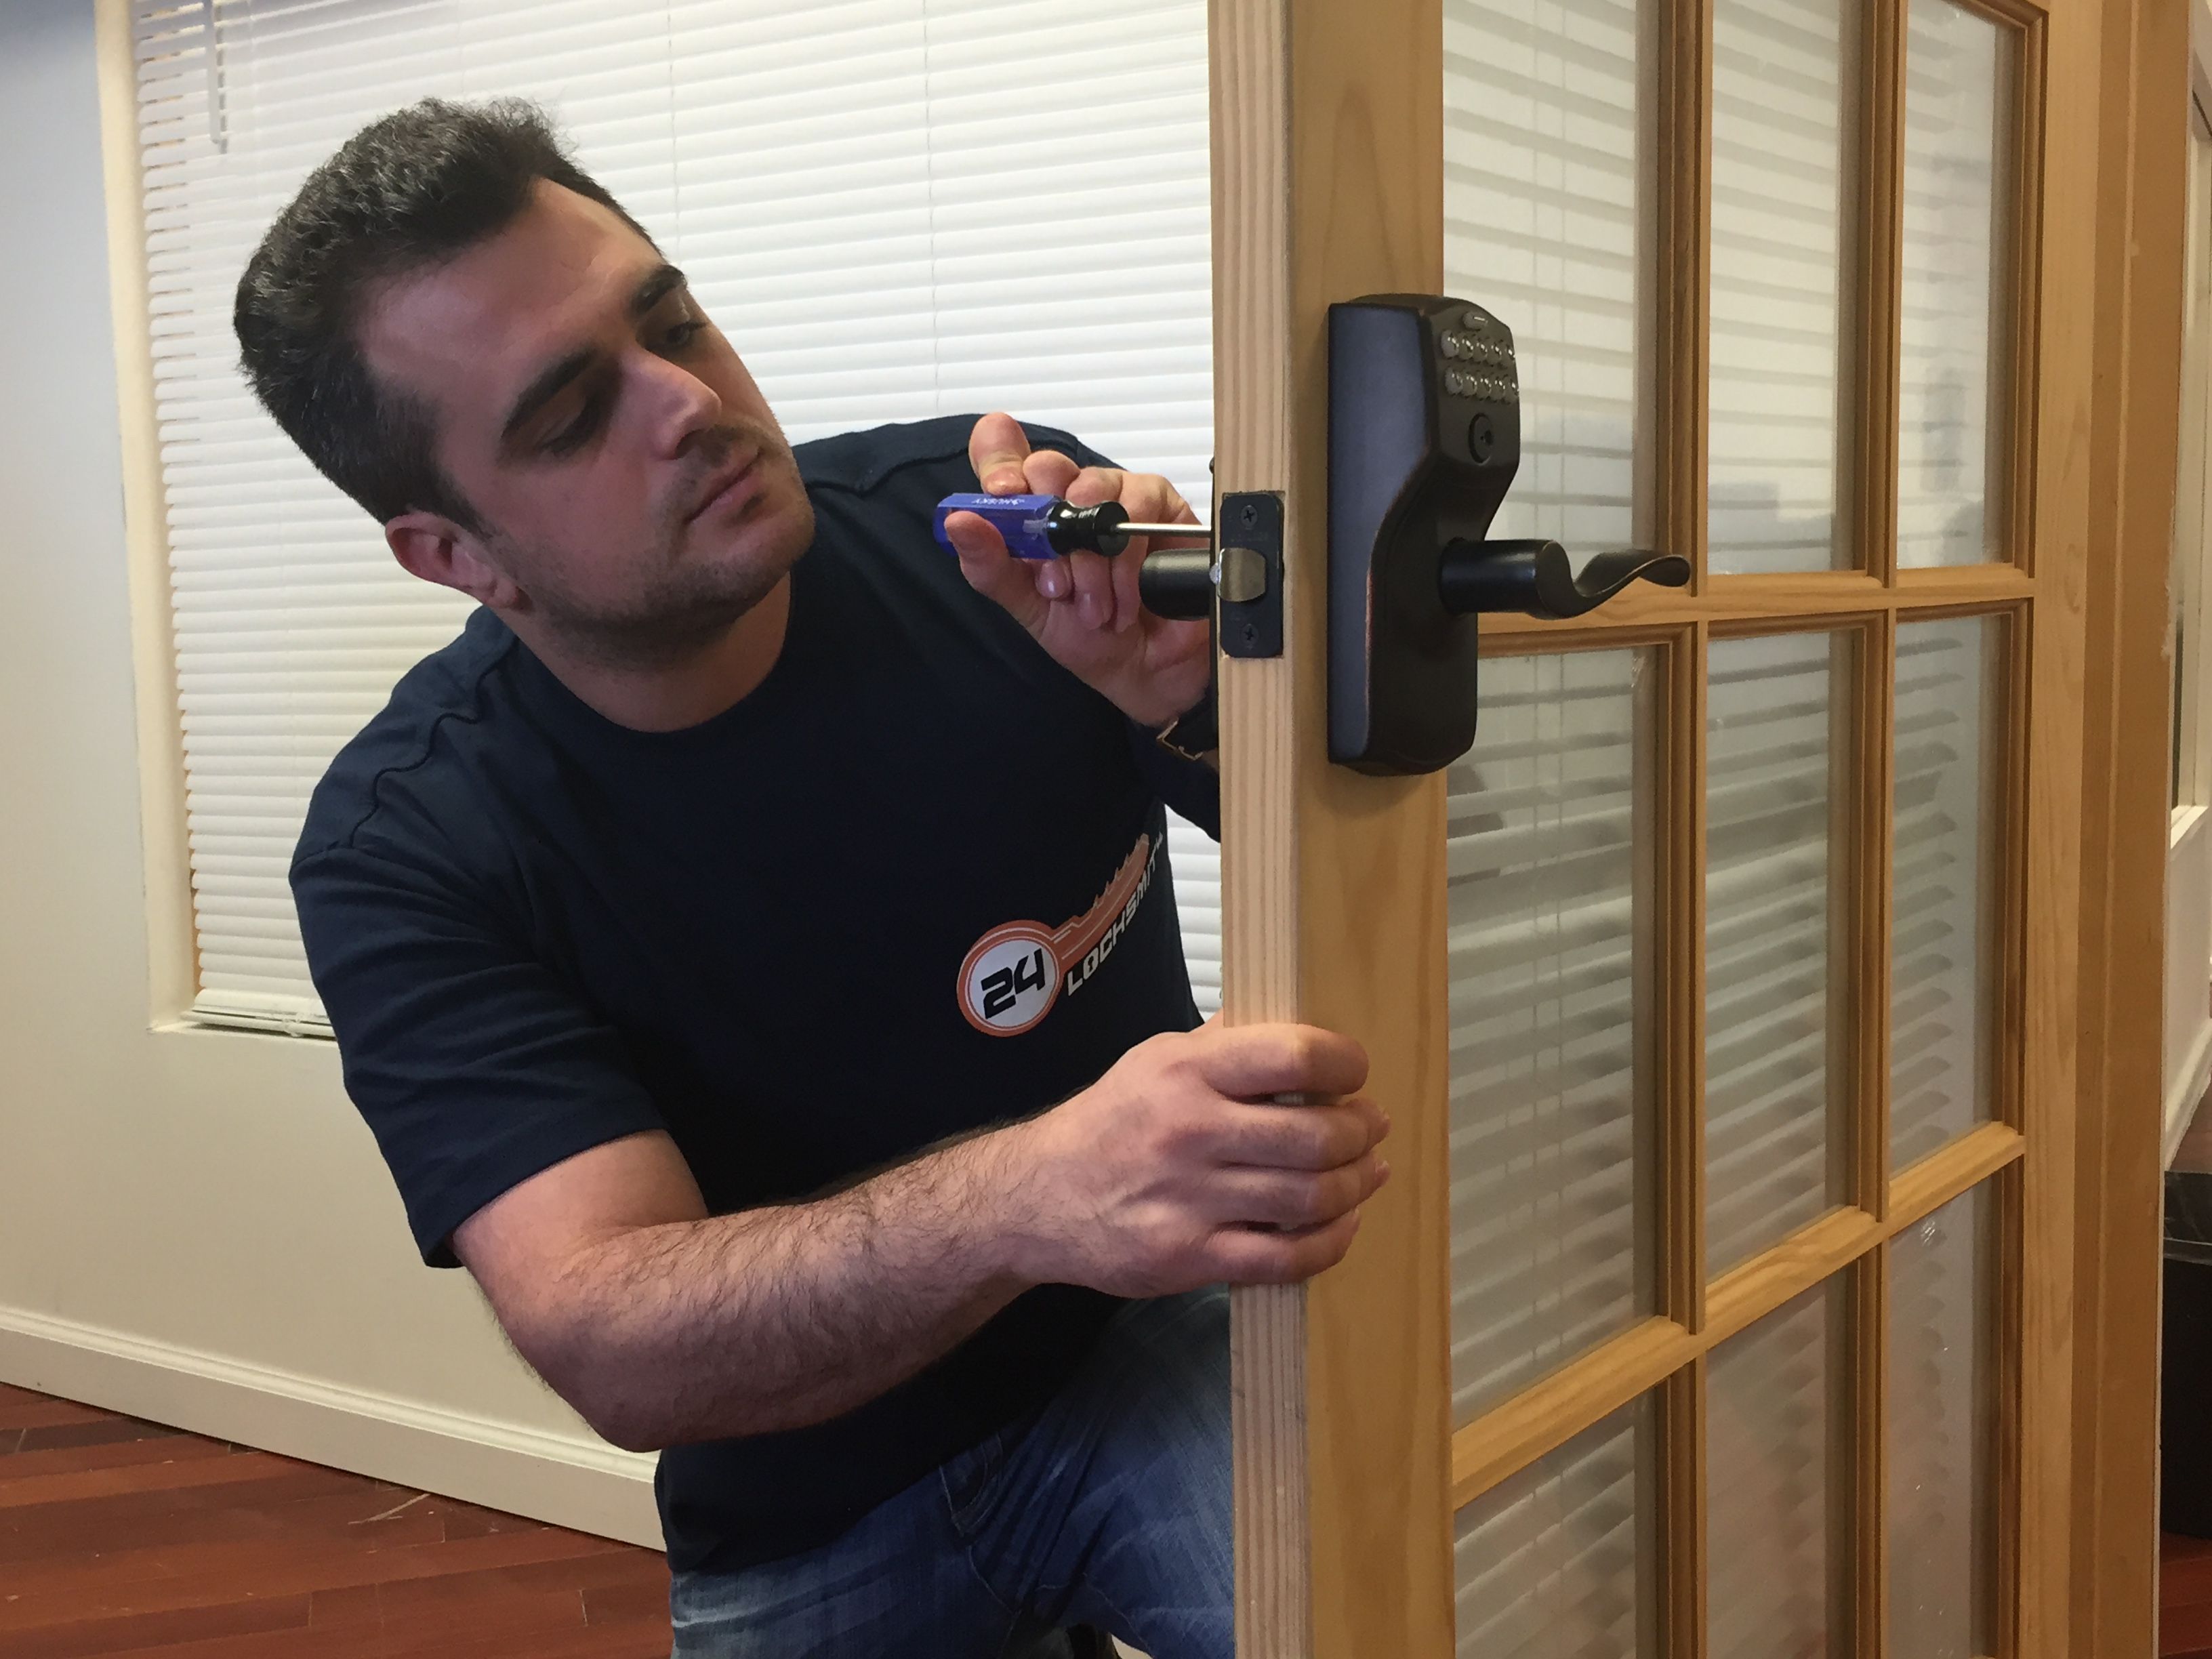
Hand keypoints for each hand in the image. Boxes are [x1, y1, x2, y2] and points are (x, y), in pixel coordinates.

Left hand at [940, 412, 1212, 727]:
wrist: (1143, 669)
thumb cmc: (1085, 634)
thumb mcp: (1027, 606)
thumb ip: (990, 566)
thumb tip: (959, 522)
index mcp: (1028, 511)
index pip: (1000, 450)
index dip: (998, 460)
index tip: (1003, 493)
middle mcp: (1069, 493)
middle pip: (1046, 465)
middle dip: (1048, 533)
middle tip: (1056, 585)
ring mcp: (1115, 493)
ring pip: (1092, 493)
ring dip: (1090, 563)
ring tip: (1094, 609)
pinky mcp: (1159, 503)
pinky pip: (1137, 508)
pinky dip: (1126, 564)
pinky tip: (1124, 601)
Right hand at [996, 1023, 1391, 1295]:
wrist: (1037, 1197)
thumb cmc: (1108, 1123)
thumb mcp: (1154, 1060)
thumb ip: (1222, 1044)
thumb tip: (1295, 1023)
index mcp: (1186, 1070)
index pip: (1294, 1056)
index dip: (1345, 1064)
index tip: (1353, 1073)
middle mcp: (1190, 1131)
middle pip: (1316, 1136)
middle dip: (1360, 1132)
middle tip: (1371, 1127)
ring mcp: (1190, 1199)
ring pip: (1310, 1199)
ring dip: (1355, 1186)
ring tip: (1365, 1173)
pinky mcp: (1189, 1257)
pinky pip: (1286, 1258)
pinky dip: (1331, 1242)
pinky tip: (1341, 1224)